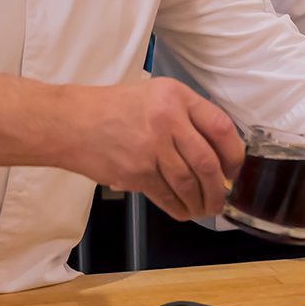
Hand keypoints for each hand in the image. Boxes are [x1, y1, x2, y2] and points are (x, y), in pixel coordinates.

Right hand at [66, 77, 243, 221]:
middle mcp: (167, 120)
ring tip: (206, 208)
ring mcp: (151, 148)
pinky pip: (166, 195)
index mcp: (177, 96)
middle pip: (207, 162)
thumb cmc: (115, 108)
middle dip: (219, 187)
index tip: (233, 169)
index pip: (220, 127)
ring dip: (202, 201)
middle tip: (222, 198)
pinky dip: (179, 207)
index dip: (234, 154)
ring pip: (188, 183)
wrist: (70, 122)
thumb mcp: (157, 94)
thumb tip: (217, 153)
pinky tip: (185, 211)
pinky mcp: (135, 172)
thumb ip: (187, 116)